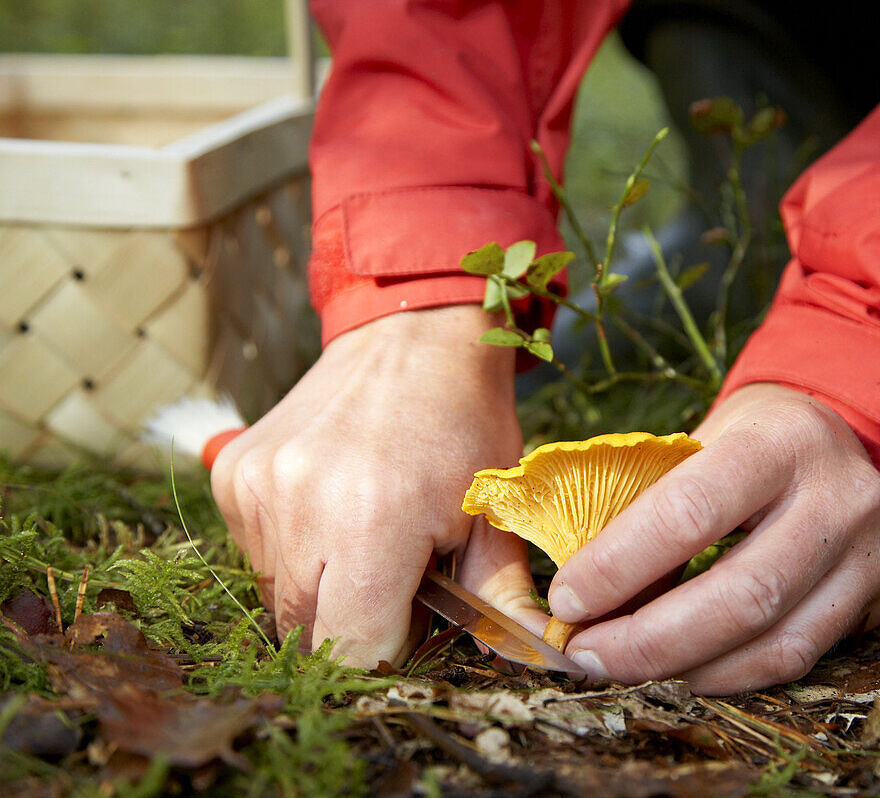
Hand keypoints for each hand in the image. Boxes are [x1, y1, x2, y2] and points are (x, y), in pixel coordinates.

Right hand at [210, 305, 547, 667]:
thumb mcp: (496, 510)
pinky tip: (331, 507)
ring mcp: (256, 490)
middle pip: (307, 634)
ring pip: (278, 597)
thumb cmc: (464, 424)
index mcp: (372, 524)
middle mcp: (300, 509)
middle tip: (395, 575)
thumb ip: (503, 599)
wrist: (412, 334)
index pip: (352, 651)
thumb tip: (534, 658)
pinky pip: (255, 553)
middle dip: (354, 625)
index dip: (388, 650)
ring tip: (365, 532)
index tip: (414, 618)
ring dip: (320, 590)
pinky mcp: (231, 475)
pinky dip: (293, 551)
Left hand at [547, 383, 879, 693]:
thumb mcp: (698, 443)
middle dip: (649, 639)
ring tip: (624, 667)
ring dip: (686, 668)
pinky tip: (685, 672)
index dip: (620, 564)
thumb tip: (581, 593)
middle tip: (586, 654)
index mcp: (780, 440)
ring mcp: (873, 550)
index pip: (691, 511)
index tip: (567, 599)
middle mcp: (840, 496)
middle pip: (741, 594)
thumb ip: (647, 506)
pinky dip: (733, 675)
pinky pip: (801, 656)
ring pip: (775, 641)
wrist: (838, 436)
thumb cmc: (748, 440)